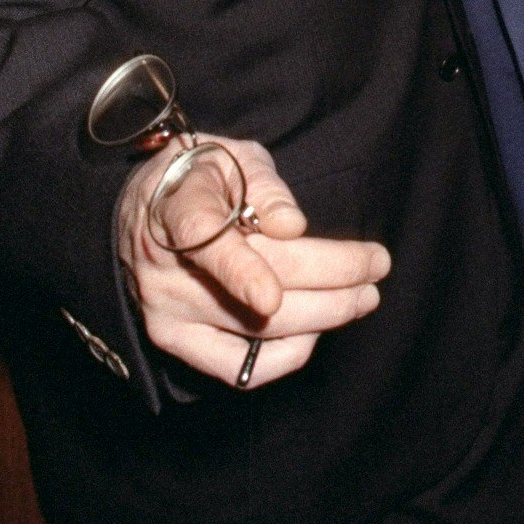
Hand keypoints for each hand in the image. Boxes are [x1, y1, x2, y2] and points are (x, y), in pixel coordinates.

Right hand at [117, 136, 390, 390]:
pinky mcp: (178, 344)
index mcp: (177, 211)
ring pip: (261, 330)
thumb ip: (264, 184)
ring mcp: (169, 314)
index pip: (206, 243)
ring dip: (325, 315)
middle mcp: (167, 271)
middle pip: (261, 288)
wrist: (145, 208)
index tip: (272, 295)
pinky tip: (315, 329)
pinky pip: (240, 370)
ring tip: (364, 295)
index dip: (240, 273)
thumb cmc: (200, 174)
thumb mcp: (231, 154)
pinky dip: (287, 354)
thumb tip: (292, 225)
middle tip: (377, 265)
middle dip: (332, 277)